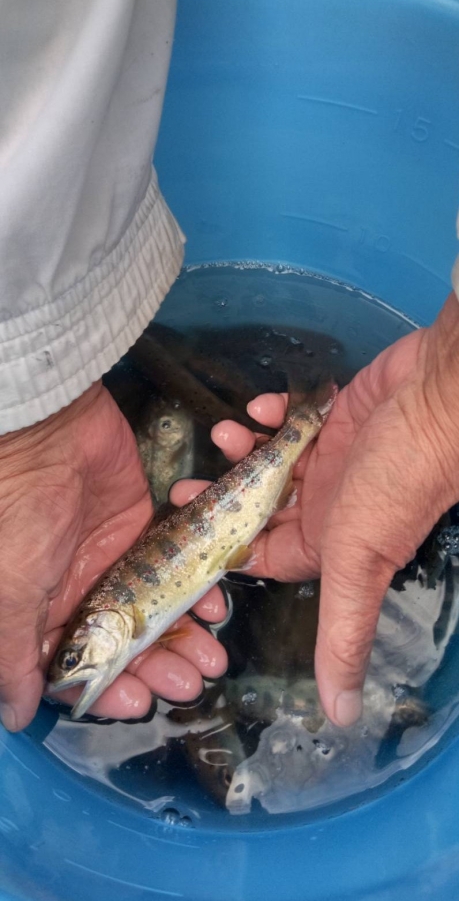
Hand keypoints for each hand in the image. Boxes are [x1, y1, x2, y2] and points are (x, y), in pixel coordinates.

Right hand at [0, 383, 227, 732]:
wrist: (51, 432)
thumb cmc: (20, 512)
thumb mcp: (10, 590)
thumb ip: (13, 654)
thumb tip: (16, 714)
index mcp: (39, 614)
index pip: (77, 670)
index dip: (107, 690)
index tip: (139, 701)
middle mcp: (77, 594)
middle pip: (124, 646)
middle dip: (158, 667)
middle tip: (191, 680)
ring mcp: (113, 563)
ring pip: (156, 612)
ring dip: (185, 636)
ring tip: (213, 653)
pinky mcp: (144, 531)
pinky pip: (177, 570)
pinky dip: (196, 589)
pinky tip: (214, 603)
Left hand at [173, 293, 458, 727]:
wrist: (438, 400)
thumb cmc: (397, 482)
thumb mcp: (359, 563)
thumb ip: (344, 634)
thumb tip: (342, 716)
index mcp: (328, 543)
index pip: (264, 557)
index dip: (224, 551)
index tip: (182, 537)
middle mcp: (328, 503)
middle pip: (259, 506)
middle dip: (220, 496)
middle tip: (183, 485)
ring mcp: (332, 458)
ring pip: (272, 460)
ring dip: (242, 450)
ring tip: (222, 434)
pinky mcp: (337, 414)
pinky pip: (293, 417)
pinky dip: (272, 414)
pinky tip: (258, 408)